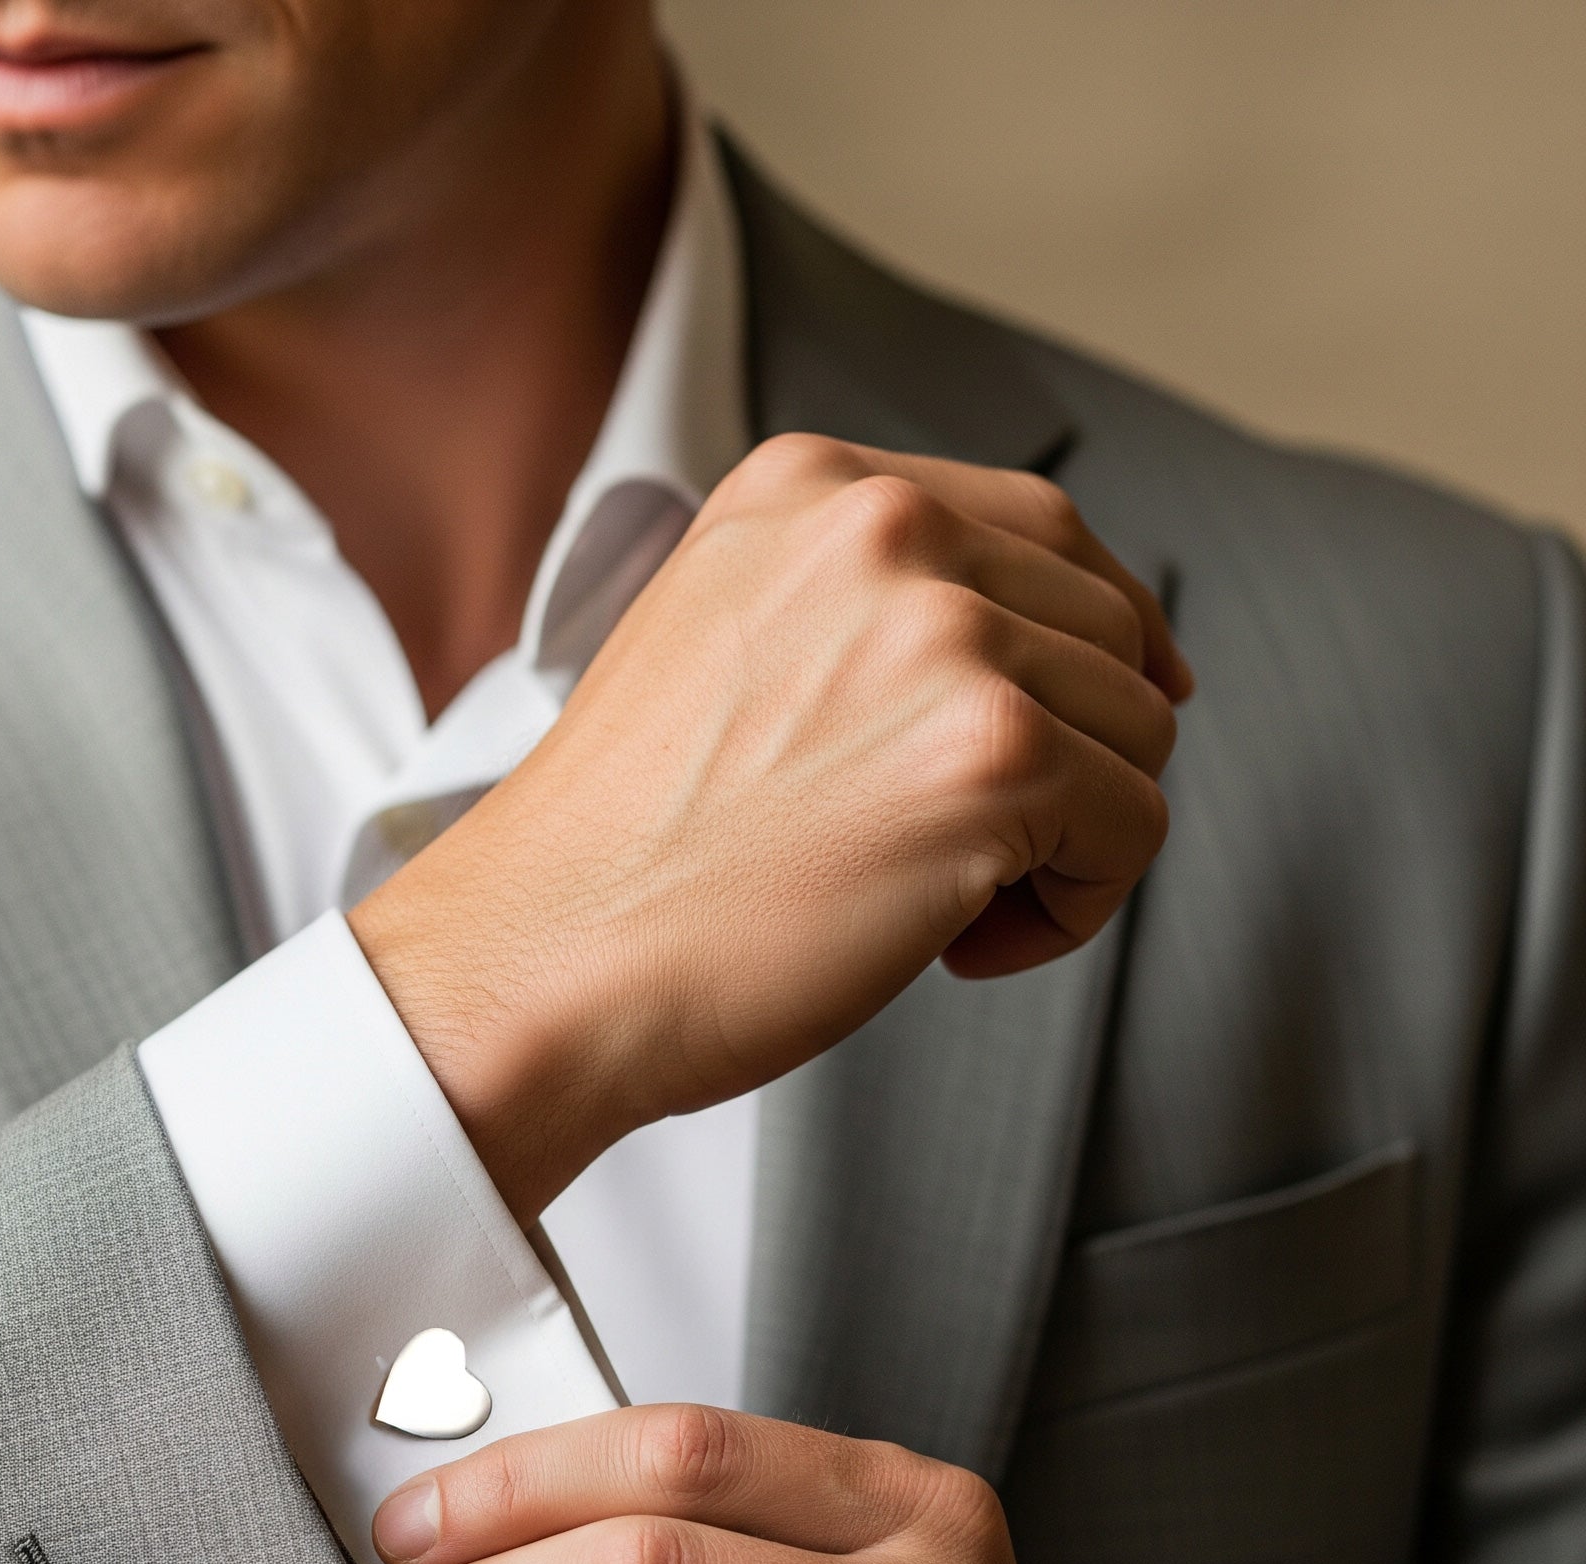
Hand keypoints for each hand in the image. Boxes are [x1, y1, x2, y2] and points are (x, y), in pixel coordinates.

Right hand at [349, 436, 1191, 1221]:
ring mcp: (945, 631)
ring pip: (1138, 732)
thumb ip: (864, 609)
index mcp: (810, 486)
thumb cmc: (627, 849)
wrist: (545, 956)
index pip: (1041, 529)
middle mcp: (885, 525)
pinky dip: (1067, 912)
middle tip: (953, 853)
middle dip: (1068, 754)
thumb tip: (1052, 650)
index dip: (1095, 632)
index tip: (1095, 715)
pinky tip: (952, 944)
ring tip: (934, 902)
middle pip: (1111, 629)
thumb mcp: (728, 645)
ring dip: (1064, 841)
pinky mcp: (993, 749)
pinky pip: (1134, 830)